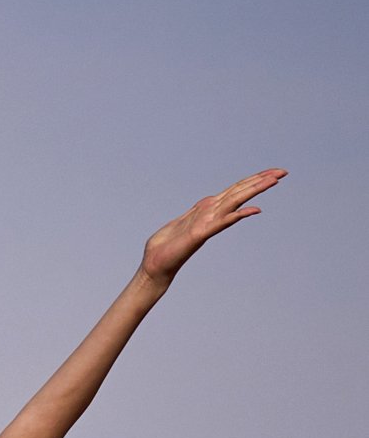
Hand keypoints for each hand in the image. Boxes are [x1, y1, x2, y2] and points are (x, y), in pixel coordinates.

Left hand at [141, 169, 282, 283]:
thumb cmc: (165, 246)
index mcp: (207, 208)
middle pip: (241, 192)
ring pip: (235, 201)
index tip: (272, 172)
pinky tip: (254, 210)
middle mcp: (211, 213)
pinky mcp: (200, 233)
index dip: (253, 180)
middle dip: (262, 181)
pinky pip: (221, 222)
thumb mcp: (183, 221)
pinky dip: (237, 215)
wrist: (154, 265)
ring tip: (274, 180)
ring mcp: (208, 222)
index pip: (235, 190)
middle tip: (284, 172)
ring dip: (255, 190)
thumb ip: (198, 211)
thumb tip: (210, 201)